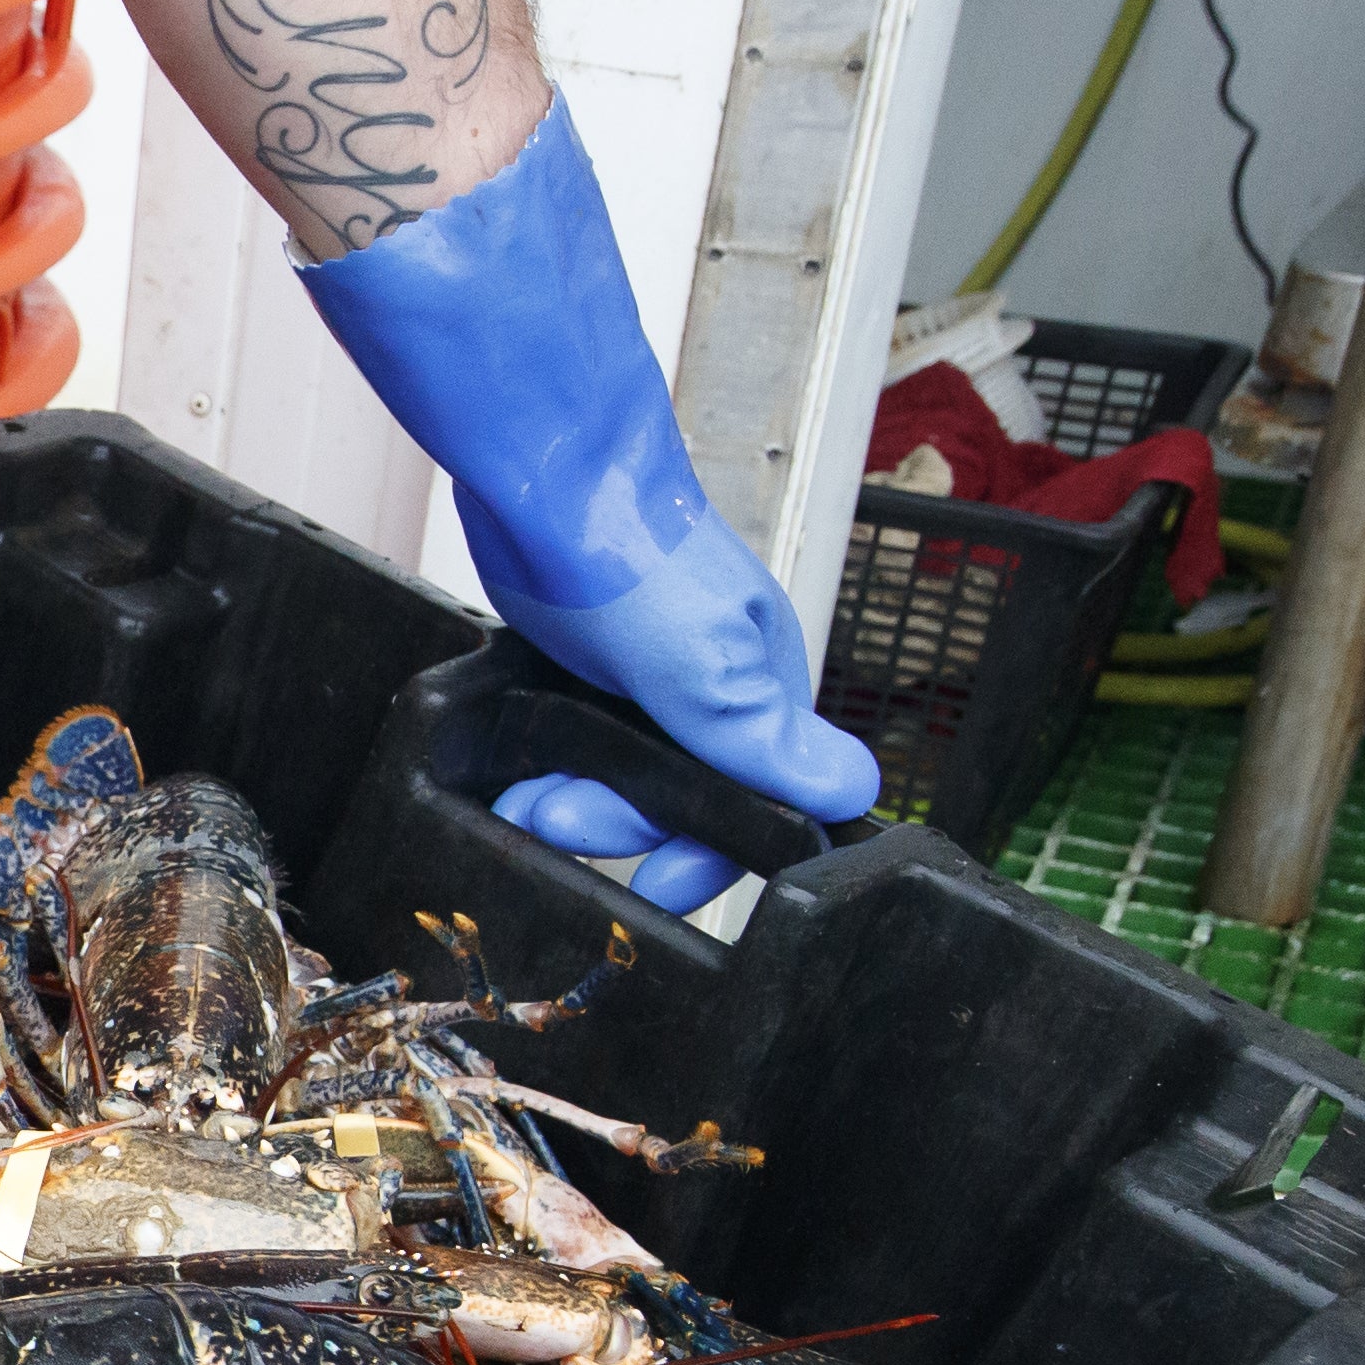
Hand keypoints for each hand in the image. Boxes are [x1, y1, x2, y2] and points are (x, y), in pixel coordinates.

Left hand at [297, 95, 880, 913]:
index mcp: (759, 693)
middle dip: (612, 827)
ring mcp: (645, 683)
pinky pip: (571, 749)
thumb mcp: (704, 662)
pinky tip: (510, 774)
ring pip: (616, 785)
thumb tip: (855, 789)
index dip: (707, 855)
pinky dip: (542, 769)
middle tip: (553, 818)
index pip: (753, 808)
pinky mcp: (585, 670)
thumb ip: (760, 736)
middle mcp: (708, 694)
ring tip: (520, 800)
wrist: (544, 479)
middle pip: (672, 808)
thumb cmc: (632, 550)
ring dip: (568, 806)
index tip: (657, 884)